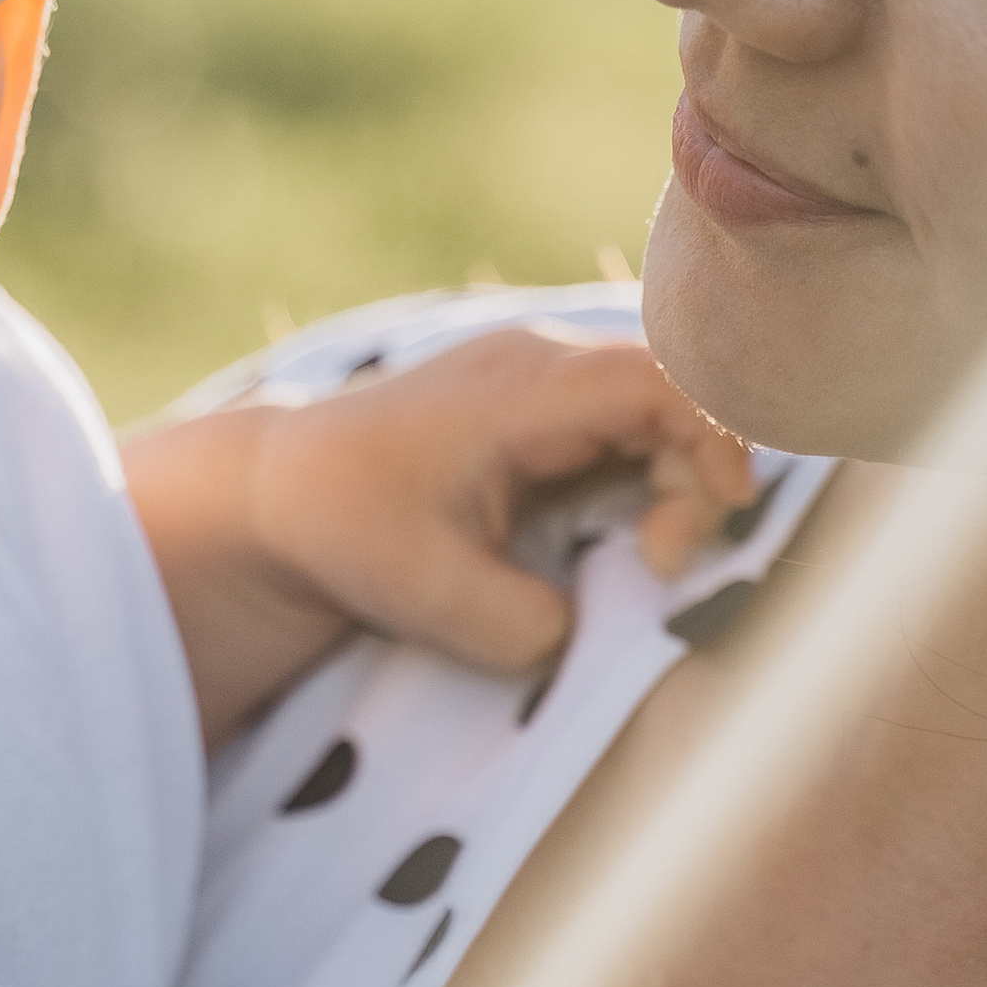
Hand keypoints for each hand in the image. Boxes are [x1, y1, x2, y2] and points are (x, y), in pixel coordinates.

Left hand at [125, 325, 758, 735]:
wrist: (278, 489)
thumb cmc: (345, 530)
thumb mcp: (431, 597)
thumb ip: (526, 624)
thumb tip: (584, 625)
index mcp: (518, 389)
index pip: (657, 381)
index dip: (708, 445)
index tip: (689, 534)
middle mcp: (538, 361)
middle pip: (674, 389)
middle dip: (697, 474)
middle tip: (658, 563)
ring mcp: (540, 374)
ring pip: (659, 403)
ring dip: (675, 476)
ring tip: (643, 555)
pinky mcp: (540, 402)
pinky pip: (630, 419)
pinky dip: (651, 472)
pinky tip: (628, 533)